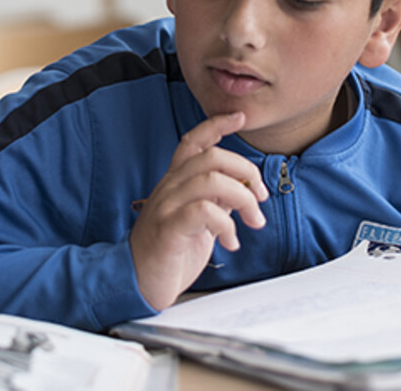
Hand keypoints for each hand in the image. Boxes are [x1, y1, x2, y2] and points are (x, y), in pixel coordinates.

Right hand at [128, 112, 267, 310]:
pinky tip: (231, 241)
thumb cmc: (169, 254)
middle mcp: (169, 189)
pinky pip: (202, 211)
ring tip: (253, 221)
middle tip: (261, 196)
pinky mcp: (168, 230)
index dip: (216, 125)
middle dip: (245, 171)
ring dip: (243, 198)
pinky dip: (226, 224)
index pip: (192, 143)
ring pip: (210, 181)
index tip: (240, 117)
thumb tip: (243, 190)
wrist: (139, 284)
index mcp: (175, 183)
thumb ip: (216, 201)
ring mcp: (166, 208)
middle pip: (210, 157)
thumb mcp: (198, 222)